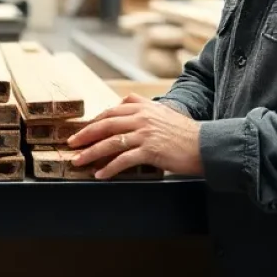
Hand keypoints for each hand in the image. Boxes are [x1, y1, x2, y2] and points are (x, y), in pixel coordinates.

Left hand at [67, 94, 203, 179]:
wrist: (205, 144)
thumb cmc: (184, 132)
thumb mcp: (162, 111)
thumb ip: (142, 105)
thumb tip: (122, 102)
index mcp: (143, 107)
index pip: (111, 112)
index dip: (94, 122)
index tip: (82, 130)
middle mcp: (141, 117)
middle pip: (105, 125)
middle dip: (85, 135)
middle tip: (71, 144)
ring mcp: (145, 133)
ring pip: (110, 142)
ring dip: (91, 153)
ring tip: (79, 161)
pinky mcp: (150, 150)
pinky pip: (124, 160)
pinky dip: (109, 168)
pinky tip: (100, 174)